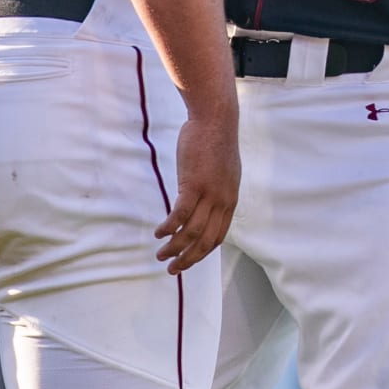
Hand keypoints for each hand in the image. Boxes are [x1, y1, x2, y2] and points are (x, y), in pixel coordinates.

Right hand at [154, 112, 239, 274]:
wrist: (215, 119)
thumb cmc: (215, 140)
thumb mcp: (223, 171)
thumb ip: (216, 189)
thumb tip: (203, 201)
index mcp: (229, 200)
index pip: (217, 237)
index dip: (201, 253)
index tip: (188, 260)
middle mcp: (221, 202)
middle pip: (205, 241)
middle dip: (187, 259)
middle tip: (172, 269)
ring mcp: (208, 195)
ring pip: (190, 233)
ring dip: (174, 248)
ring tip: (161, 254)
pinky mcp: (193, 185)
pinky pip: (179, 215)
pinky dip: (168, 228)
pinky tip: (159, 232)